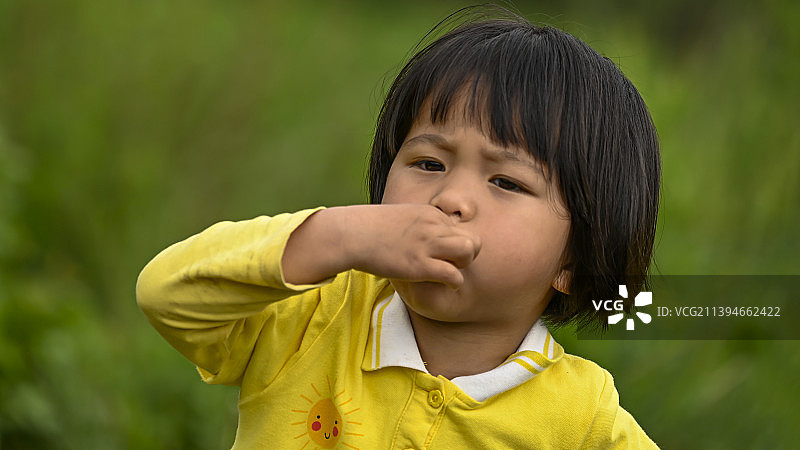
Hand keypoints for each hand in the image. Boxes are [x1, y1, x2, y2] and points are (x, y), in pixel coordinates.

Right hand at [282, 204, 480, 287]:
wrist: (351, 234)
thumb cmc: (370, 230)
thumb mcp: (400, 218)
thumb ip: (418, 225)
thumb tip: (422, 238)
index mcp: (431, 214)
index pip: (460, 228)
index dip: (454, 243)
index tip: (441, 253)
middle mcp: (433, 226)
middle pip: (473, 239)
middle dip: (468, 255)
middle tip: (451, 264)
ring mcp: (427, 244)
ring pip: (469, 252)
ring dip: (463, 266)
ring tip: (448, 273)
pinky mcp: (420, 265)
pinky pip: (453, 275)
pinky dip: (453, 283)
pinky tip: (443, 286)